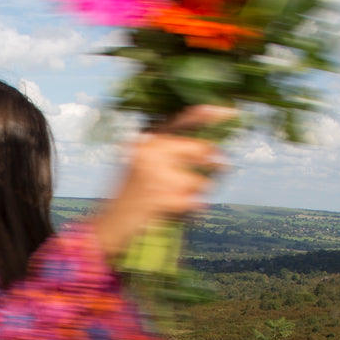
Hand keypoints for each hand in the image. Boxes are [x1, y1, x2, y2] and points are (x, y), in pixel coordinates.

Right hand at [90, 106, 234, 258]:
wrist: (110, 227)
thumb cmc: (130, 199)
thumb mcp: (144, 168)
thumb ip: (170, 155)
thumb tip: (212, 151)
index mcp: (146, 141)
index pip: (179, 121)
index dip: (205, 115)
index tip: (229, 112)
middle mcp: (150, 151)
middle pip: (199, 149)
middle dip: (214, 162)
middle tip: (223, 165)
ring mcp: (155, 173)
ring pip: (199, 180)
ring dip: (196, 194)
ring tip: (176, 201)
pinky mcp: (161, 196)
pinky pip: (194, 201)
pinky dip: (192, 210)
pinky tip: (179, 213)